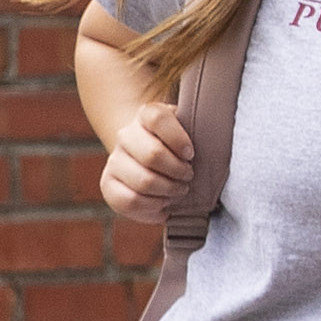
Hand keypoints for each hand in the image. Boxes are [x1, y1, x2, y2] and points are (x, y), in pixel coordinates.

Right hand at [98, 99, 201, 226]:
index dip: (178, 139)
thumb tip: (213, 136)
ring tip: (178, 190)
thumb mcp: (191, 132)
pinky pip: (130, 200)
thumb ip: (201, 130)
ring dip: (169, 190)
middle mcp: (126, 135)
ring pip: (144, 181)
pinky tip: (163, 202)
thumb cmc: (181, 148)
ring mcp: (114, 160)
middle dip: (178, 171)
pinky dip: (153, 206)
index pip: (158, 118)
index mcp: (147, 114)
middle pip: (152, 154)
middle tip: (188, 176)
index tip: (191, 154)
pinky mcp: (108, 184)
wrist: (155, 161)